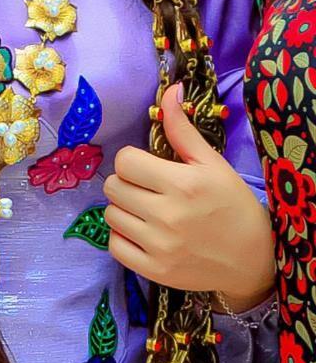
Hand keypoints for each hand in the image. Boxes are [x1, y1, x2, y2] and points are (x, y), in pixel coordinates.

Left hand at [104, 84, 275, 310]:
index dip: (132, 161)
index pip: (125, 161)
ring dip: (123, 210)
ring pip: (111, 216)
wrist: (250, 257)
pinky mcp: (153, 270)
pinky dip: (122, 238)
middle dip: (126, 183)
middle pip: (113, 187)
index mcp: (182, 183)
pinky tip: (141, 233)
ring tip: (145, 211)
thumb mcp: (212, 164)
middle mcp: (167, 215)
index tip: (146, 167)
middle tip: (145, 189)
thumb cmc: (232, 205)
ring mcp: (158, 246)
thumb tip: (169, 91)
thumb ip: (183, 131)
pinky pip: (115, 246)